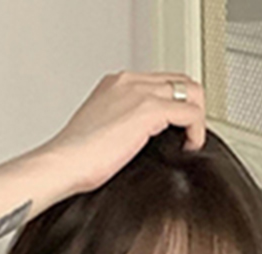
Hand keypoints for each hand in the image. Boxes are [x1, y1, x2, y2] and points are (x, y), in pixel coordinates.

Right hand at [36, 71, 206, 197]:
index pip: (160, 81)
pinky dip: (196, 131)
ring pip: (191, 92)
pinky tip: (189, 148)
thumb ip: (122, 128)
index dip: (175, 104)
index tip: (176, 129)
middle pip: (180, 81)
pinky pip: (191, 113)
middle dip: (191, 107)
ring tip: (190, 142)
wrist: (64, 164)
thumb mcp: (101, 133)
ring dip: (197, 118)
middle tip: (189, 135)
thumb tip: (137, 143)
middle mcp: (130, 81)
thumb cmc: (75, 160)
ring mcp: (140, 92)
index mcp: (116, 84)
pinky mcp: (148, 110)